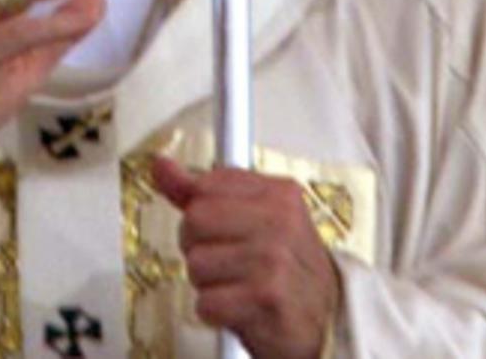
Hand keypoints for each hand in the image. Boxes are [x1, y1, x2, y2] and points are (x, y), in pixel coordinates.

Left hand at [152, 157, 338, 358]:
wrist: (324, 321)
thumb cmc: (285, 267)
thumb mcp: (253, 217)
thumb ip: (202, 191)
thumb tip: (160, 165)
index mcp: (279, 193)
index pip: (204, 186)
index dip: (201, 215)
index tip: (220, 230)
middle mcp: (280, 221)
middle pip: (194, 222)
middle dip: (199, 248)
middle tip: (228, 262)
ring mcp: (274, 260)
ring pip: (196, 264)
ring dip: (208, 284)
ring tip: (237, 286)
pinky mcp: (266, 299)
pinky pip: (205, 302)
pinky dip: (214, 312)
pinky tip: (239, 307)